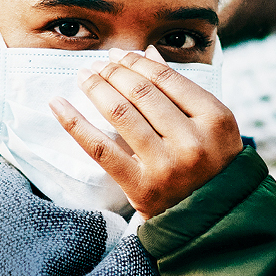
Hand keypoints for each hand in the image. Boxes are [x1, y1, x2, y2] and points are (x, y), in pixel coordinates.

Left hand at [50, 46, 242, 218]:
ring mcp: (167, 166)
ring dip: (96, 87)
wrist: (213, 221)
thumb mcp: (214, 127)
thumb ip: (184, 91)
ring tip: (85, 76)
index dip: (138, 61)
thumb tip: (146, 54)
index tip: (120, 55)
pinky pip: (100, 148)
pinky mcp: (142, 187)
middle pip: (142, 92)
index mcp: (217, 120)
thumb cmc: (212, 166)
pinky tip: (58, 104)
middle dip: (113, 72)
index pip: (168, 78)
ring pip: (121, 114)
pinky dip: (74, 123)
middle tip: (98, 64)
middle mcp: (194, 141)